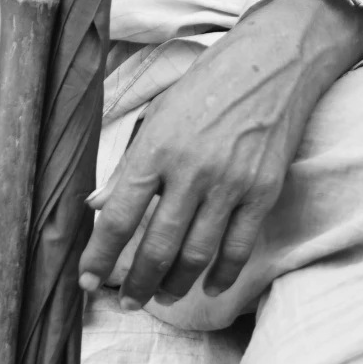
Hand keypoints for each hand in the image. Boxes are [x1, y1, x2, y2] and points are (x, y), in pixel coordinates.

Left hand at [77, 0, 362, 309]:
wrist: (275, 62)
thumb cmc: (209, 84)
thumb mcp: (159, 113)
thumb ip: (129, 163)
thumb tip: (97, 204)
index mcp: (157, 147)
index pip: (119, 216)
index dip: (99, 256)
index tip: (87, 281)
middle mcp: (191, 170)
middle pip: (157, 246)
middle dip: (136, 283)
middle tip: (127, 301)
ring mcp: (231, 184)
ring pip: (196, 256)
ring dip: (174, 285)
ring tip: (162, 296)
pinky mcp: (263, 192)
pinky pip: (238, 248)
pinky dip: (221, 275)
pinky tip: (208, 287)